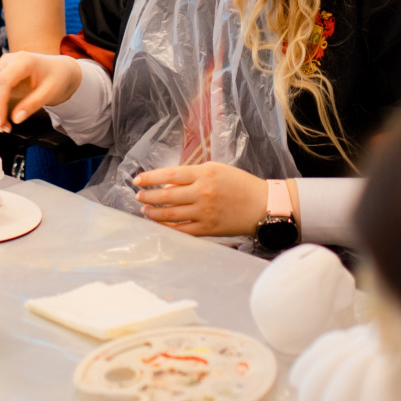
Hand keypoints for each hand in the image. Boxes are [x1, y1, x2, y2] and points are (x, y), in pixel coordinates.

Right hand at [0, 52, 82, 131]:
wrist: (59, 69)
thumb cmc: (56, 78)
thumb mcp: (50, 92)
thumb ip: (32, 105)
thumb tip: (16, 119)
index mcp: (23, 60)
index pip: (3, 81)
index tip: (1, 121)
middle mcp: (8, 60)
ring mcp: (1, 65)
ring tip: (0, 125)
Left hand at [133, 163, 268, 236]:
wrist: (263, 205)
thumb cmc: (239, 184)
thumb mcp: (216, 170)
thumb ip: (192, 175)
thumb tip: (168, 183)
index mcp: (204, 174)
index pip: (169, 175)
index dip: (150, 178)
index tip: (137, 180)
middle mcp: (202, 193)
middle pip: (166, 196)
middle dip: (148, 196)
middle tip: (138, 196)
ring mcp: (205, 212)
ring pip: (171, 214)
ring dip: (154, 212)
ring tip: (145, 210)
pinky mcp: (209, 228)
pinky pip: (182, 230)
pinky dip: (168, 227)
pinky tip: (160, 224)